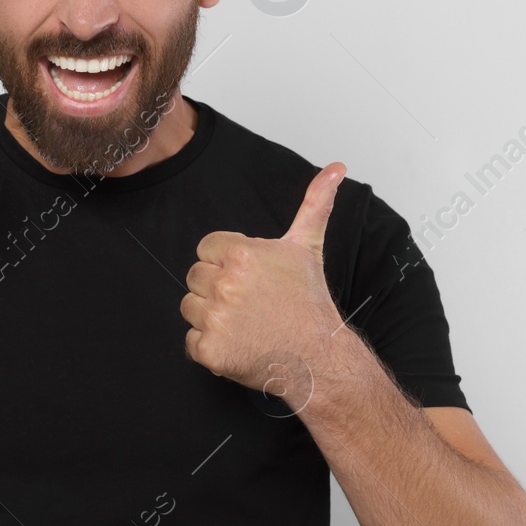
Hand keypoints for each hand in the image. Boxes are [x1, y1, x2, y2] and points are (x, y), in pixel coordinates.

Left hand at [180, 163, 347, 394]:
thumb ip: (314, 203)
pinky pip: (190, 341)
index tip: (249, 279)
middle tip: (249, 303)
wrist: (318, 358)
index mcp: (242, 255)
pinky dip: (209, 347)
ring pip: (189, 307)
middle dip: (217, 288)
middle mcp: (226, 284)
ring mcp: (216, 319)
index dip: (225, 263)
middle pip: (195, 277)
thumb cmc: (310, 303)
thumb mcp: (308, 248)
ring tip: (244, 323)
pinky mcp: (209, 351)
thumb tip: (336, 168)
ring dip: (210, 317)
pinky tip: (237, 343)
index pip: (206, 249)